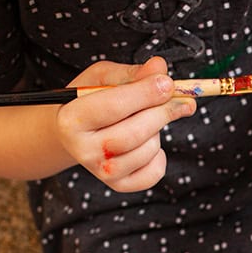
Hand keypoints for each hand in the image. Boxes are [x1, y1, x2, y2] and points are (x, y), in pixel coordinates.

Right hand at [55, 56, 195, 190]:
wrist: (76, 134)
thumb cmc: (92, 100)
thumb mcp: (103, 78)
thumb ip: (132, 73)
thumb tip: (160, 68)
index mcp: (71, 119)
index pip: (114, 106)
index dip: (145, 94)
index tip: (168, 83)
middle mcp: (83, 150)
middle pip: (134, 133)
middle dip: (162, 113)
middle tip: (180, 99)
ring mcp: (101, 171)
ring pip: (147, 150)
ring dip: (158, 131)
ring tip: (148, 120)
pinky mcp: (118, 185)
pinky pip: (154, 173)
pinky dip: (160, 156)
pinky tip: (150, 144)